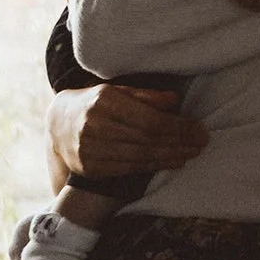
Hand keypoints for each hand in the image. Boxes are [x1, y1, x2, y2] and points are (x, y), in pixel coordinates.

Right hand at [47, 83, 206, 185]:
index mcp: (105, 101)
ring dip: (171, 157)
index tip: (198, 130)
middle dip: (179, 143)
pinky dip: (154, 166)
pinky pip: (130, 169)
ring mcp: (90, 150)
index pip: (150, 120)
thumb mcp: (118, 90)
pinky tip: (171, 162)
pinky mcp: (91, 168)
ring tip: (190, 154)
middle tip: (201, 143)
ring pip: (141, 157)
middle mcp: (95, 127)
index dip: (178, 128)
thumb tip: (175, 102)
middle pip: (148, 140)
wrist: (58, 123)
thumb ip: (146, 96)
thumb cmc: (96, 103)